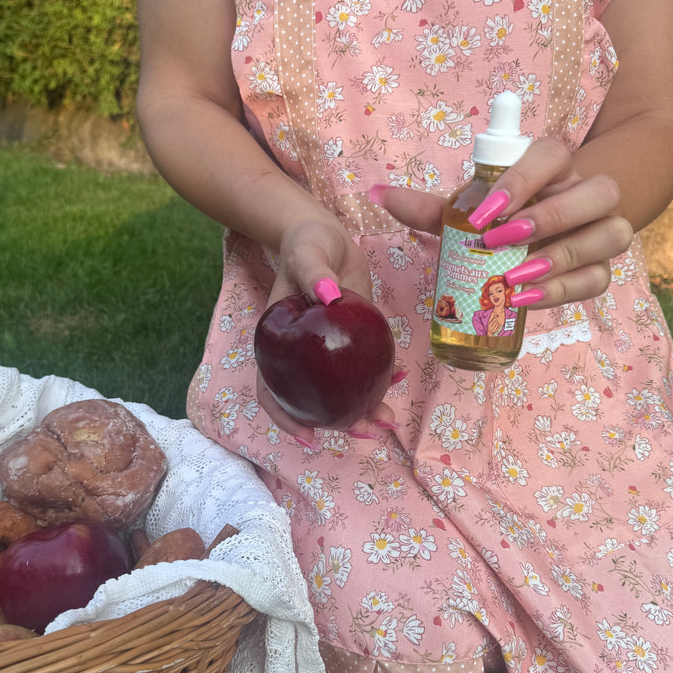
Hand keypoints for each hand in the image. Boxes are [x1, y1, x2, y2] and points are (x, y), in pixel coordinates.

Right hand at [257, 215, 397, 442]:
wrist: (328, 235)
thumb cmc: (306, 243)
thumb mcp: (306, 253)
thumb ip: (314, 273)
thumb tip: (329, 295)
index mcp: (279, 342)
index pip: (272, 388)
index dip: (286, 416)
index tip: (310, 436)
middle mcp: (301, 354)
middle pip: (312, 399)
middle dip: (337, 422)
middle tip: (366, 430)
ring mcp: (327, 351)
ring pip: (341, 390)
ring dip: (363, 408)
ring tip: (387, 420)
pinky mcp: (351, 340)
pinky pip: (363, 367)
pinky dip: (380, 377)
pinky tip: (400, 378)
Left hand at [370, 137, 633, 308]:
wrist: (536, 238)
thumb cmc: (500, 217)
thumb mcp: (466, 211)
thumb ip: (430, 207)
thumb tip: (379, 194)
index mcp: (554, 167)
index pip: (554, 154)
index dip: (524, 178)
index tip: (485, 211)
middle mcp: (587, 193)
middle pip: (600, 192)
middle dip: (551, 217)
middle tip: (501, 242)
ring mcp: (602, 231)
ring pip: (611, 234)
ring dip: (564, 256)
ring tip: (515, 277)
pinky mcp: (600, 268)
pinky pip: (599, 278)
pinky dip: (564, 291)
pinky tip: (524, 301)